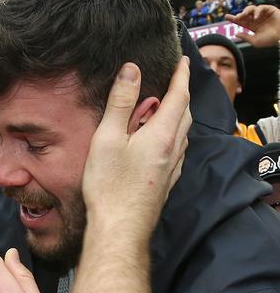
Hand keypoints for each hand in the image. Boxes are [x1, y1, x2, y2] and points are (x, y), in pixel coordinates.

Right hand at [82, 58, 190, 240]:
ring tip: (162, 111)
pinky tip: (160, 145)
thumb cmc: (110, 187)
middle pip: (184, 115)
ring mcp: (171, 170)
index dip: (182, 76)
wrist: (120, 229)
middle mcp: (173, 150)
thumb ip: (121, 103)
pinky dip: (172, 139)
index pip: (179, 96)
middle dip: (181, 95)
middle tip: (173, 83)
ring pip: (182, 136)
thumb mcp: (108, 138)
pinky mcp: (165, 185)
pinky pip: (176, 153)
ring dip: (176, 118)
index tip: (183, 62)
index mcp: (162, 135)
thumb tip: (131, 70)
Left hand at [225, 4, 279, 46]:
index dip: (234, 19)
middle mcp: (256, 19)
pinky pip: (260, 8)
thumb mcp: (255, 41)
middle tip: (236, 18)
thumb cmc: (269, 40)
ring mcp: (262, 14)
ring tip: (243, 16)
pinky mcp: (268, 9)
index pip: (241, 22)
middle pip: (244, 14)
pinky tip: (256, 17)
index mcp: (252, 26)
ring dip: (246, 11)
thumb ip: (245, 37)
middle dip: (239, 15)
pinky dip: (257, 11)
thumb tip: (236, 34)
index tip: (226, 17)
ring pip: (251, 9)